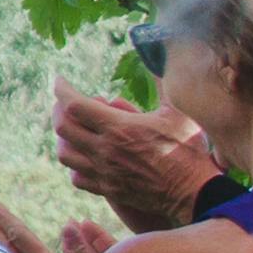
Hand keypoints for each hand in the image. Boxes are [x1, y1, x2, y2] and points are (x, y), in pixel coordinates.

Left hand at [50, 82, 222, 234]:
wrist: (194, 192)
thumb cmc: (188, 150)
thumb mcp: (176, 112)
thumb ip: (161, 86)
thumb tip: (157, 60)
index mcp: (118, 127)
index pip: (74, 105)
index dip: (62, 90)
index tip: (60, 81)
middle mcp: (104, 150)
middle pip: (62, 128)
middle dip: (58, 111)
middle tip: (64, 103)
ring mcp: (104, 172)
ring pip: (65, 154)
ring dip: (63, 138)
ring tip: (72, 129)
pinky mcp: (109, 189)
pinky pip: (78, 178)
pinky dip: (75, 165)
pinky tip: (85, 156)